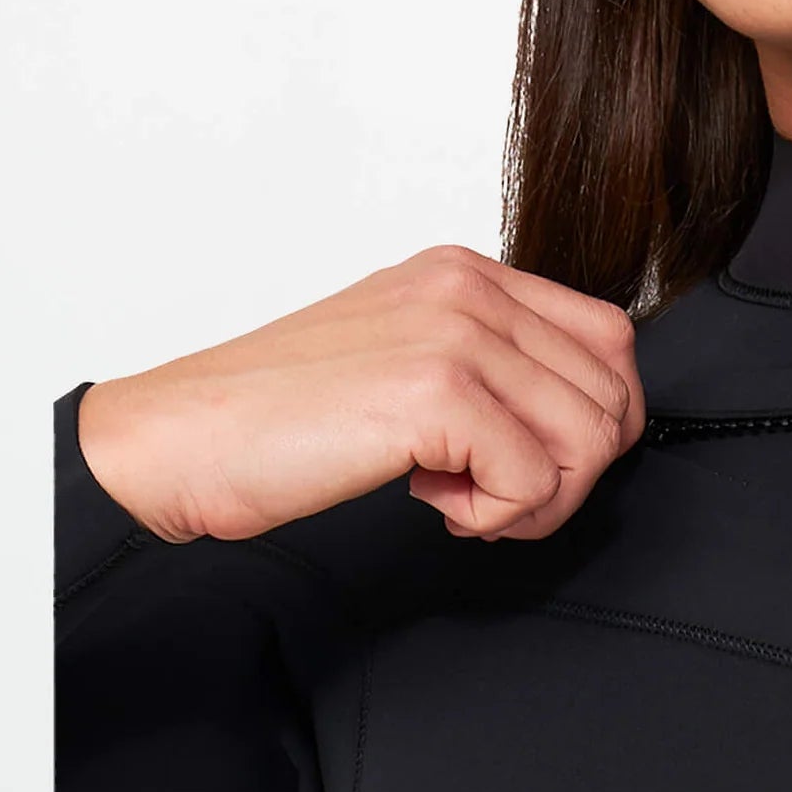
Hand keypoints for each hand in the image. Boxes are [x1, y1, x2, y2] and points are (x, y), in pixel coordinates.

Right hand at [76, 244, 647, 545]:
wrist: (179, 442)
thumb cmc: (281, 420)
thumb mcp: (404, 364)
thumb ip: (490, 370)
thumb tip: (580, 424)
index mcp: (466, 274)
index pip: (610, 342)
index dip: (595, 425)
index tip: (533, 466)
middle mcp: (468, 288)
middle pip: (613, 395)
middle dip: (573, 475)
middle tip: (498, 500)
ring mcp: (455, 333)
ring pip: (589, 441)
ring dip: (538, 501)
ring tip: (465, 506)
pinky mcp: (438, 392)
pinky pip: (536, 482)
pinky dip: (496, 518)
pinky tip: (434, 509)